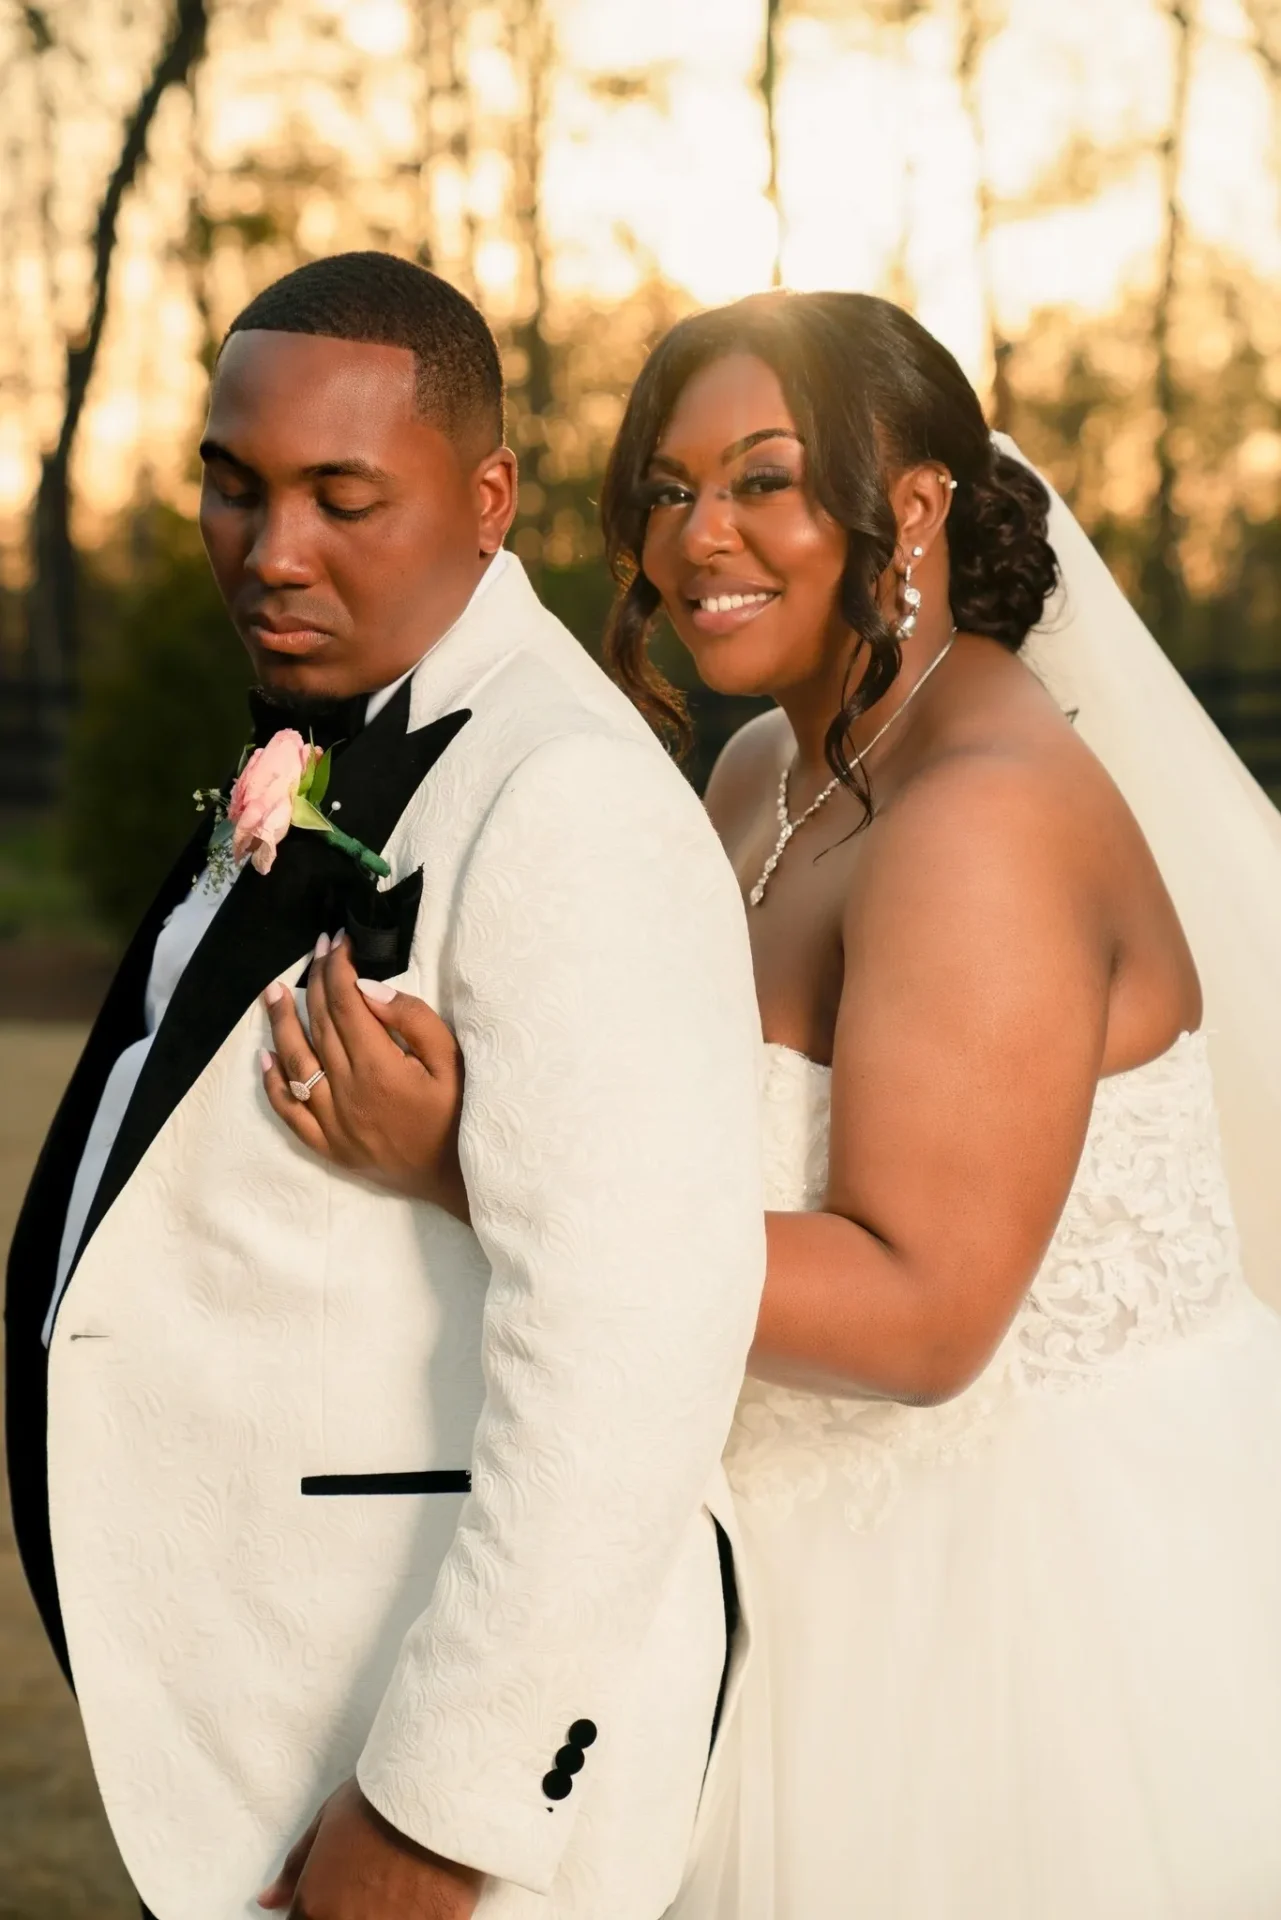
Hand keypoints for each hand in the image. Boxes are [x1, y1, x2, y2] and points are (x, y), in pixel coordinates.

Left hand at [258, 1776, 481, 1918]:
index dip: (320, 1911)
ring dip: (384, 1914)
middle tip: (371, 1888)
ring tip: (398, 1889)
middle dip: (350, 1912)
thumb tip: (267, 1901)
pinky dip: (419, 1916)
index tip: (336, 1898)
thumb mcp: (326, 1824)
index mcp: (316, 1908)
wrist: (435, 1788)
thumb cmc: (376, 1799)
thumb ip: (296, 1870)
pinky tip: (423, 1895)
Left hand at [260, 931, 470, 1222]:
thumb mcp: (453, 1061)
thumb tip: (368, 990)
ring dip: (281, 1024)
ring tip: (274, 993)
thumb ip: (412, 1021)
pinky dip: (273, 1083)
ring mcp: (332, 1122)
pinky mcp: (327, 1145)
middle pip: (320, 1026)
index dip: (338, 969)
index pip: (346, 1005)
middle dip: (315, 984)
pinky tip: (265, 1057)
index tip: (337, 943)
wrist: (456, 1179)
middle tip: (313, 952)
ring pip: (296, 1062)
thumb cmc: (460, 1115)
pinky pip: (290, 1111)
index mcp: (379, 1068)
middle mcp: (347, 1092)